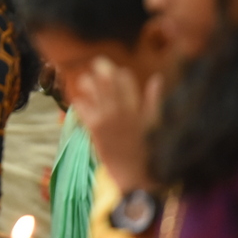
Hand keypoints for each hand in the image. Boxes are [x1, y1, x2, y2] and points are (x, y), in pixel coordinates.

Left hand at [72, 56, 162, 192]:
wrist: (134, 175)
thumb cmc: (147, 149)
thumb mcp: (155, 123)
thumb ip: (154, 100)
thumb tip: (157, 78)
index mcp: (137, 108)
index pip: (126, 80)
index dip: (120, 72)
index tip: (117, 70)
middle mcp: (121, 111)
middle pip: (107, 81)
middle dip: (101, 69)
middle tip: (97, 63)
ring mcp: (106, 120)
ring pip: (92, 92)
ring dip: (88, 83)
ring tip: (86, 80)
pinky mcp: (94, 130)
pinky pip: (82, 109)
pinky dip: (80, 102)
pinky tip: (80, 99)